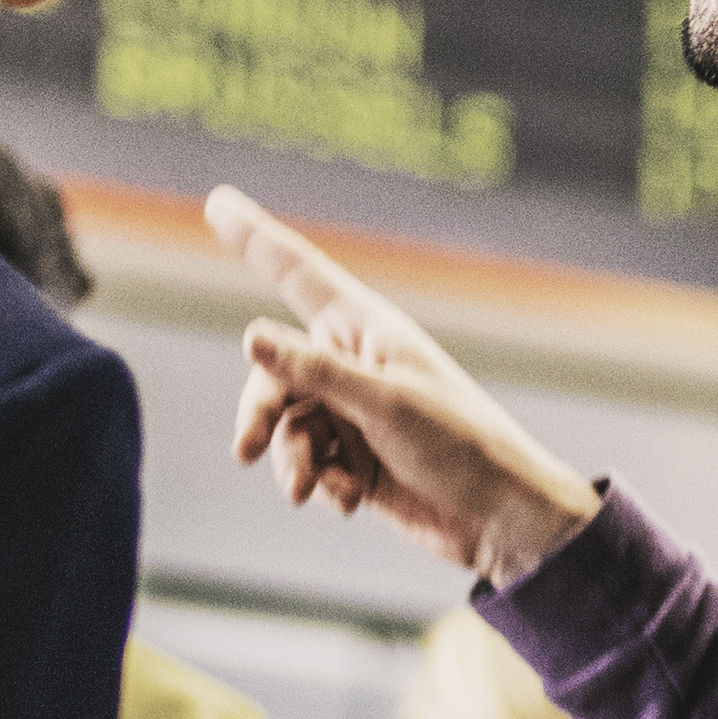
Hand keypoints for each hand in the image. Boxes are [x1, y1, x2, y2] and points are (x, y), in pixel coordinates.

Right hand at [214, 190, 604, 586]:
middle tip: (247, 449)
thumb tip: (251, 338)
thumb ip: (314, 373)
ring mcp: (352, 415)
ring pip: (287, 427)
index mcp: (366, 330)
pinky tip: (350, 499)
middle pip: (273, 373)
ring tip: (310, 490)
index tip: (216, 201)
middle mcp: (353, 365)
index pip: (297, 273)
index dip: (255, 238)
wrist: (501, 516)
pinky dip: (323, 484)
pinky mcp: (354, 462)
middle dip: (260, 412)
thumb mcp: (385, 403)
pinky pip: (309, 465)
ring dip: (292, 460)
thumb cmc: (460, 445)